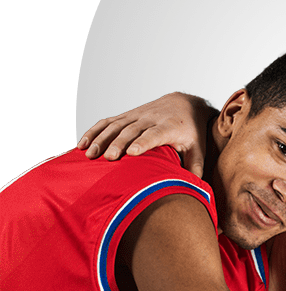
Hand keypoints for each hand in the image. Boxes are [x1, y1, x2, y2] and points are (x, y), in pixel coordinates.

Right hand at [77, 91, 213, 176]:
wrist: (185, 104)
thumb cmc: (192, 130)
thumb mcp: (199, 147)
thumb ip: (195, 166)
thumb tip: (194, 186)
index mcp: (170, 126)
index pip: (155, 134)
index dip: (143, 142)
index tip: (132, 152)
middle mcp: (151, 118)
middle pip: (132, 130)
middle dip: (119, 143)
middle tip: (108, 158)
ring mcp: (137, 115)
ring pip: (116, 125)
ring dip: (101, 138)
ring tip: (89, 154)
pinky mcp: (127, 115)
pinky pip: (107, 122)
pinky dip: (94, 131)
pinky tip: (82, 144)